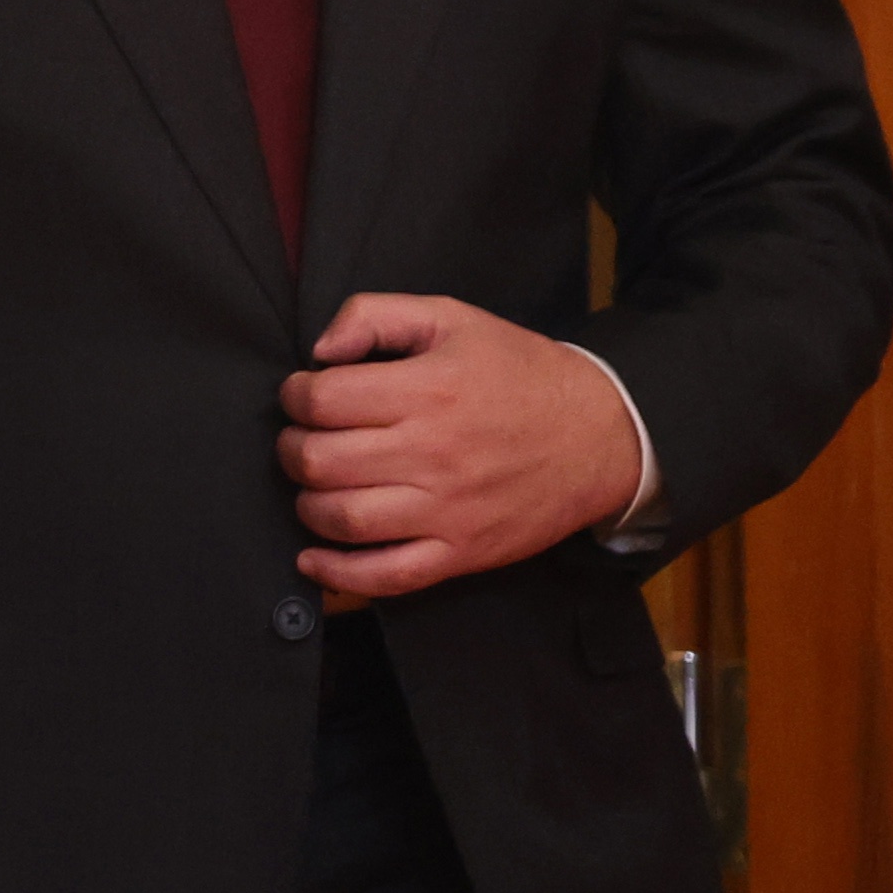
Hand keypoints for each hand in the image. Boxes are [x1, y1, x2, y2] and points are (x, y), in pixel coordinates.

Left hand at [277, 295, 644, 607]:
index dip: (296, 395)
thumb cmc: (519, 372)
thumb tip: (319, 350)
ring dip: (307, 502)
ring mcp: (447, 511)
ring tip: (315, 483)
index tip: (302, 394)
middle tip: (300, 438)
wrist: (601, 434)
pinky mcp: (462, 553)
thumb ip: (375, 315)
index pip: (323, 401)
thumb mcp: (452, 318)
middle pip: (320, 461)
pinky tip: (312, 558)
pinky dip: (338, 573)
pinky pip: (387, 576)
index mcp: (429, 390)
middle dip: (291, 448)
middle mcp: (433, 453)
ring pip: (343, 519)